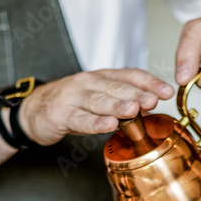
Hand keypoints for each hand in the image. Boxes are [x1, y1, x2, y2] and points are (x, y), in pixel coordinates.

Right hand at [18, 69, 174, 146]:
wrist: (34, 112)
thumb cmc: (70, 106)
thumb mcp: (98, 100)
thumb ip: (121, 103)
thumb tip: (151, 107)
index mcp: (101, 78)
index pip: (129, 75)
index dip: (148, 82)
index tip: (166, 92)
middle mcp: (88, 83)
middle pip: (116, 87)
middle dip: (137, 93)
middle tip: (154, 100)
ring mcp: (73, 97)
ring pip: (99, 101)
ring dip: (118, 105)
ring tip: (135, 110)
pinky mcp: (61, 114)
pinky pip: (80, 119)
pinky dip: (95, 123)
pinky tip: (108, 125)